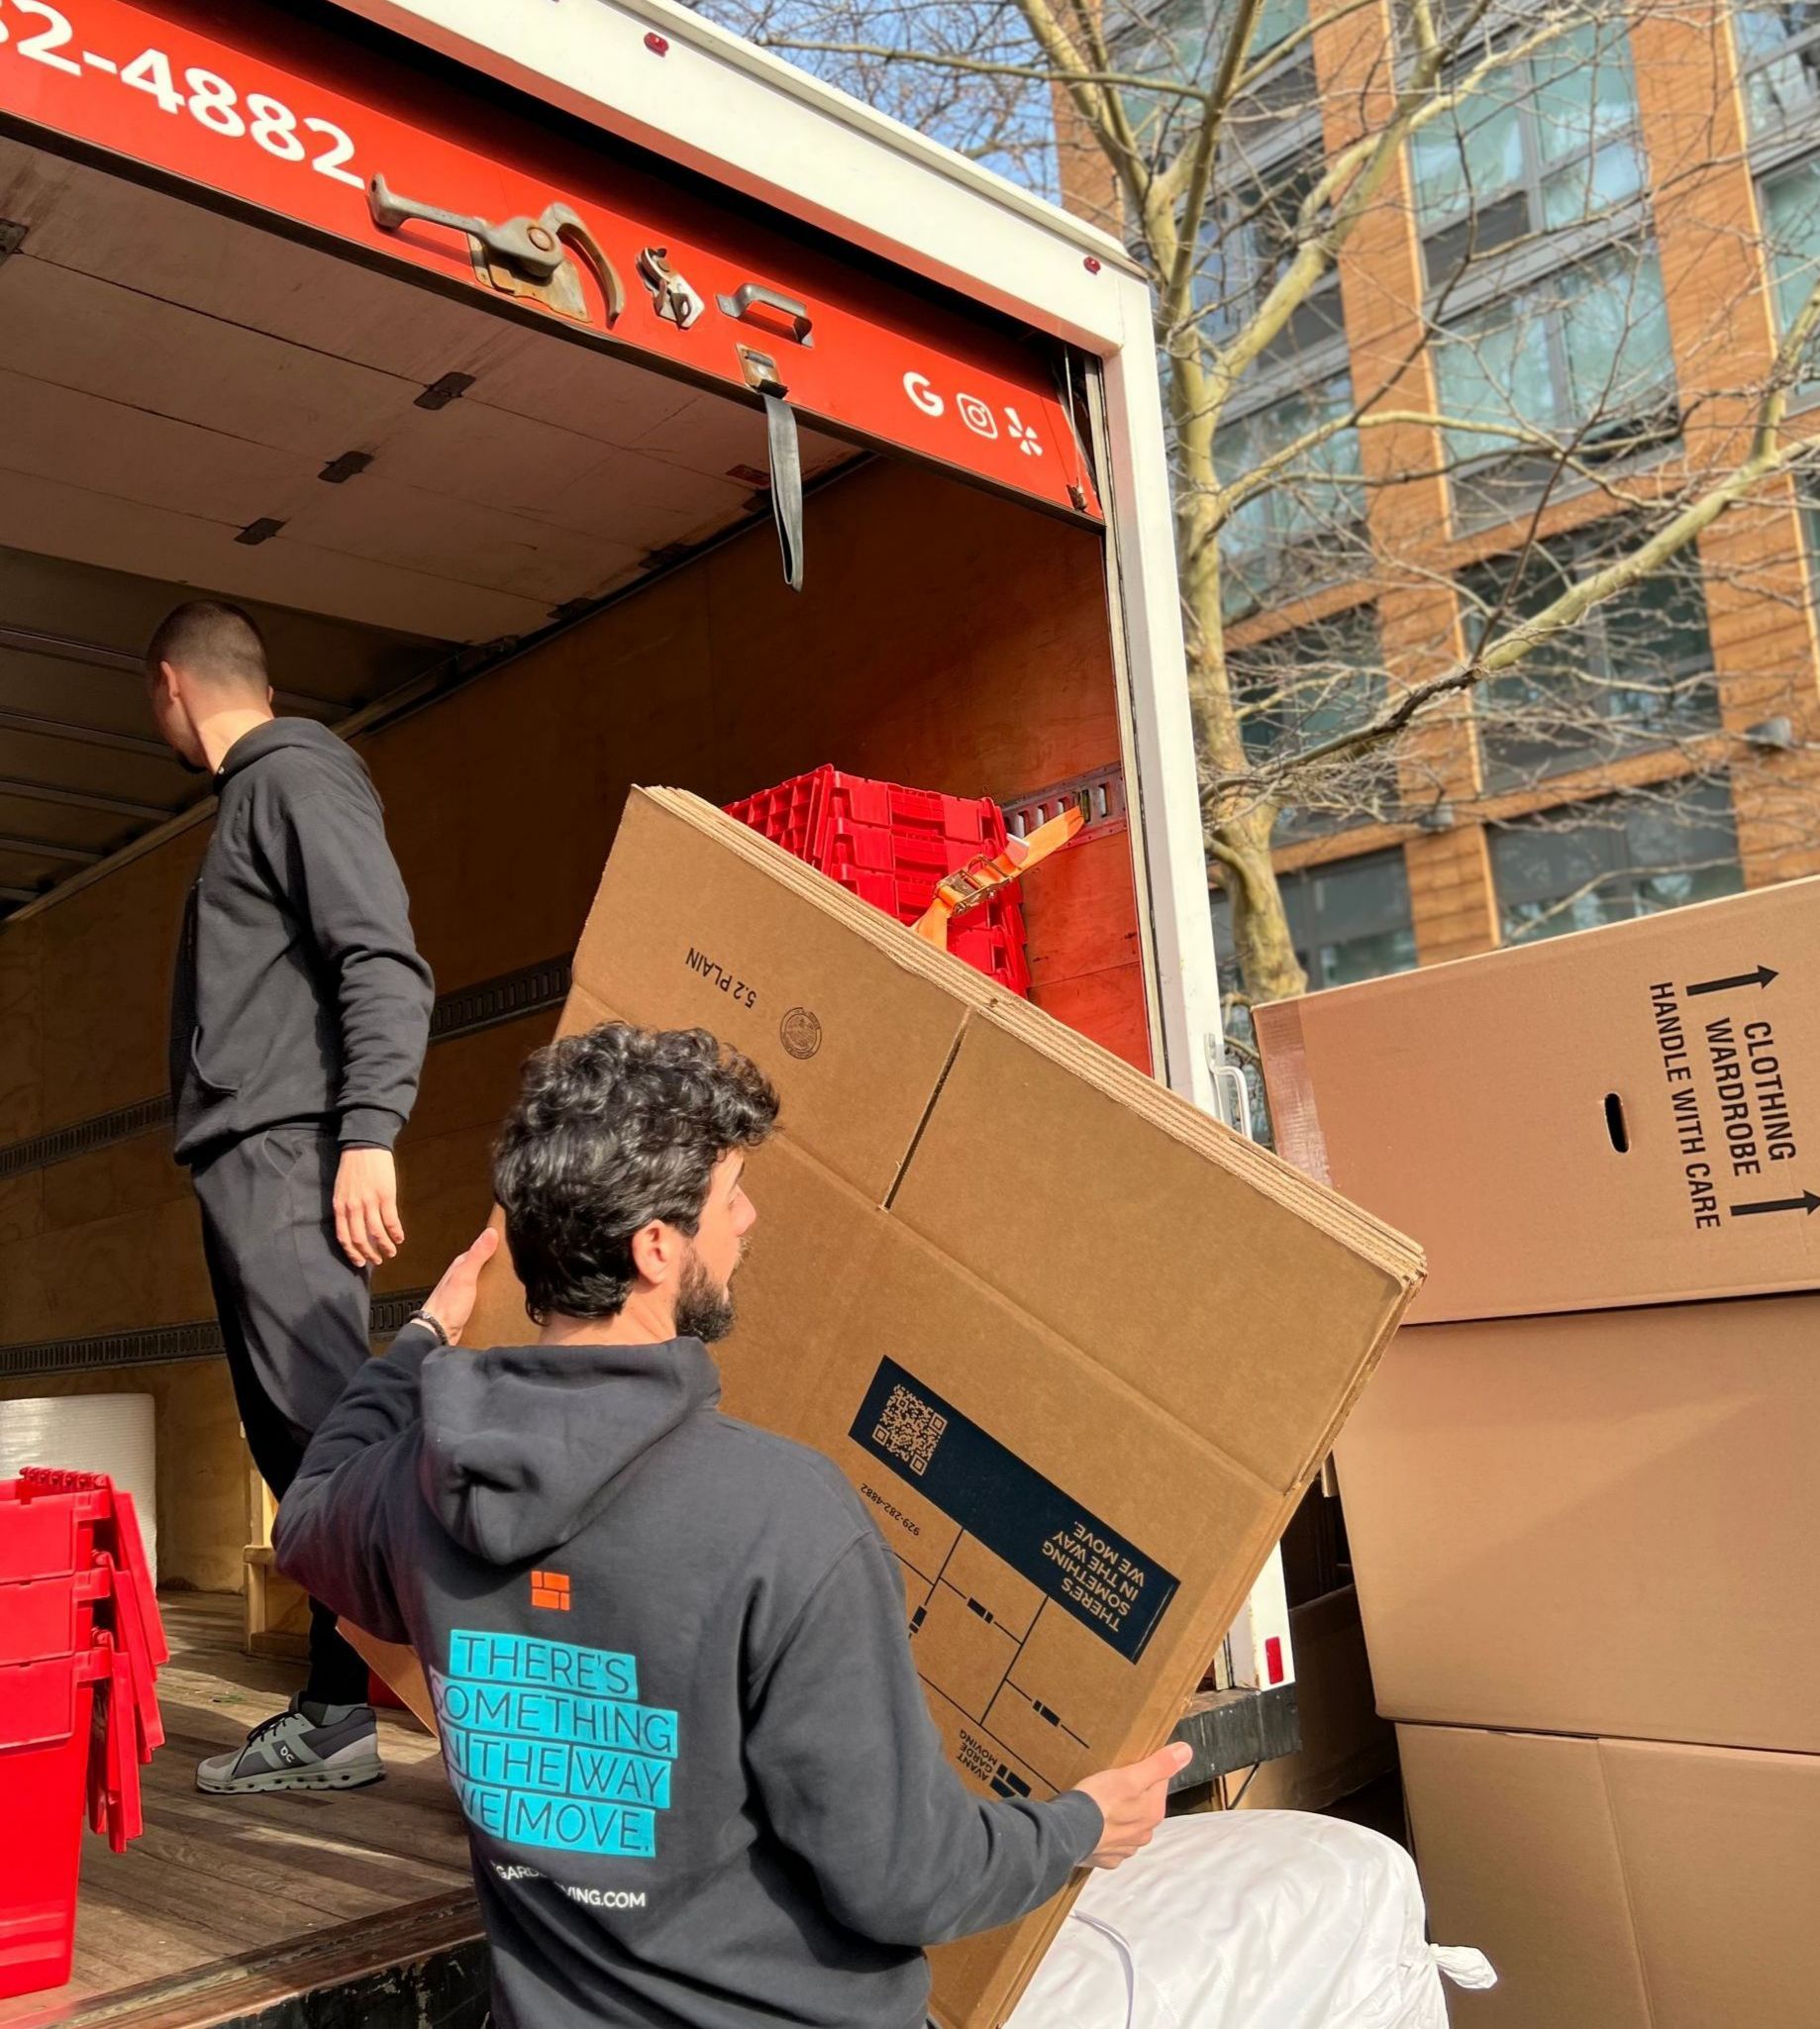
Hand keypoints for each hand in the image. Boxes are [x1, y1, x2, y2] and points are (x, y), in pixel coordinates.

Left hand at [334, 1147, 403, 1268]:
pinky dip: (396, 1233)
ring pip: (377, 1233)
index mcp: (340, 1206)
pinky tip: (400, 1238)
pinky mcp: (386, 1196)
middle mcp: (353, 1207)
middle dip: (370, 1254)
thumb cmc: (352, 1167)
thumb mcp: (342, 1189)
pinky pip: (391, 1221)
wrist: (364, 1146)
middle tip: (377, 1261)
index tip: (360, 1263)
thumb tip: (355, 1227)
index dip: (352, 1253)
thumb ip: (346, 1208)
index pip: (344, 1237)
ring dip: (385, 1247)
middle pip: (360, 1239)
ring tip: (391, 1253)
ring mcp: (370, 1202)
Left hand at [419, 1228, 500, 1345]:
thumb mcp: (465, 1276)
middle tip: (516, 1259)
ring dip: (494, 1278)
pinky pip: (484, 1293)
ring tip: (511, 1276)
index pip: (480, 1248)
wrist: (438, 1332)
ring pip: (483, 1278)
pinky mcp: (468, 1305)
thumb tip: (491, 1232)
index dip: (494, 1243)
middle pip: (483, 1264)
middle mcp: (461, 1276)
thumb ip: (478, 1255)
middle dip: (497, 1262)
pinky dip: (492, 1291)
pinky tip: (499, 1295)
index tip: (510, 1239)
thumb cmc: (448, 1305)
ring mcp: (464, 1291)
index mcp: (460, 1265)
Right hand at [1071, 1740, 1191, 1869]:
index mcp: (1153, 1813)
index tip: (1127, 1766)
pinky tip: (1094, 1826)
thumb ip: (1160, 1765)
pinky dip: (1105, 1834)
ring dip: (1119, 1817)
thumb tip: (1187, 1752)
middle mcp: (1144, 1835)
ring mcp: (1124, 1850)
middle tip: (1110, 1784)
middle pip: (1143, 1806)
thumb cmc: (1099, 1800)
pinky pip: (1110, 1842)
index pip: (1158, 1783)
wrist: (1067, 1832)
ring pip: (1127, 1826)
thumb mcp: (1130, 1776)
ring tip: (1100, 1804)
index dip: (1144, 1771)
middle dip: (1132, 1795)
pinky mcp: (1106, 1859)